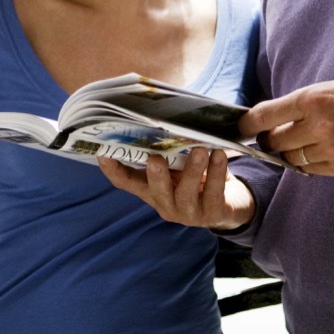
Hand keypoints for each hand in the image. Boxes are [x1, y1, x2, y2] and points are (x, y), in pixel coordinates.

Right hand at [98, 148, 255, 230]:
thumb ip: (169, 149)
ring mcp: (188, 213)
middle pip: (156, 191)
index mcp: (153, 190)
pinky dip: (216, 173)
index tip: (102, 153)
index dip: (113, 170)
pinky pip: (213, 193)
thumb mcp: (179, 165)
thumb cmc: (198, 178)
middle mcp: (166, 204)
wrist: (231, 204)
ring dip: (192, 170)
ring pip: (186, 193)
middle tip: (155, 158)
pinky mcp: (212, 214)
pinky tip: (220, 155)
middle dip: (156, 176)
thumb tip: (162, 119)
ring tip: (201, 150)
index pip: (127, 183)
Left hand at [241, 74, 333, 177]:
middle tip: (270, 136)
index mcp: (314, 99)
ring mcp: (331, 149)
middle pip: (276, 141)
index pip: (266, 115)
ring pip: (292, 158)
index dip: (248, 123)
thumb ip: (303, 103)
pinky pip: (311, 170)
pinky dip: (307, 163)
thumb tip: (274, 119)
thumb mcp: (332, 87)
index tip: (241, 127)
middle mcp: (320, 125)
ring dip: (289, 153)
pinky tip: (315, 152)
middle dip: (269, 140)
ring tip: (296, 144)